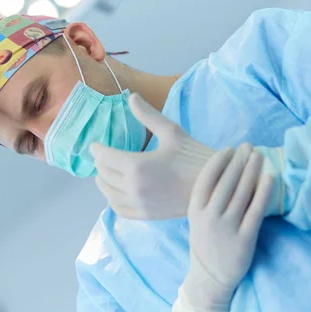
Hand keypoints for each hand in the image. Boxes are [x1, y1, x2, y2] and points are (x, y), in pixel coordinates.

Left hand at [90, 94, 216, 219]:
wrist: (216, 184)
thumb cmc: (195, 156)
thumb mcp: (171, 132)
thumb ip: (147, 115)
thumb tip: (131, 96)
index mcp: (137, 165)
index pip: (105, 157)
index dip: (97, 150)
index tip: (94, 145)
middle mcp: (134, 187)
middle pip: (105, 174)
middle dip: (100, 163)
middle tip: (100, 156)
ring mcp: (140, 203)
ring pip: (109, 193)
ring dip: (103, 182)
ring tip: (102, 174)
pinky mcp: (147, 215)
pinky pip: (120, 209)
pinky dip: (112, 200)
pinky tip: (114, 193)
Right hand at [171, 145, 272, 311]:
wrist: (210, 277)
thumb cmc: (206, 242)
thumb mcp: (197, 219)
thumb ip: (206, 198)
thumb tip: (224, 168)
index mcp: (194, 210)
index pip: (206, 179)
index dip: (219, 161)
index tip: (230, 149)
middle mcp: (209, 217)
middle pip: (226, 182)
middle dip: (239, 161)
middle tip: (249, 146)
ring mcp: (227, 228)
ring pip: (242, 193)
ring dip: (252, 170)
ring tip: (259, 156)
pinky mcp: (244, 239)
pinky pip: (256, 210)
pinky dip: (263, 191)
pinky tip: (270, 177)